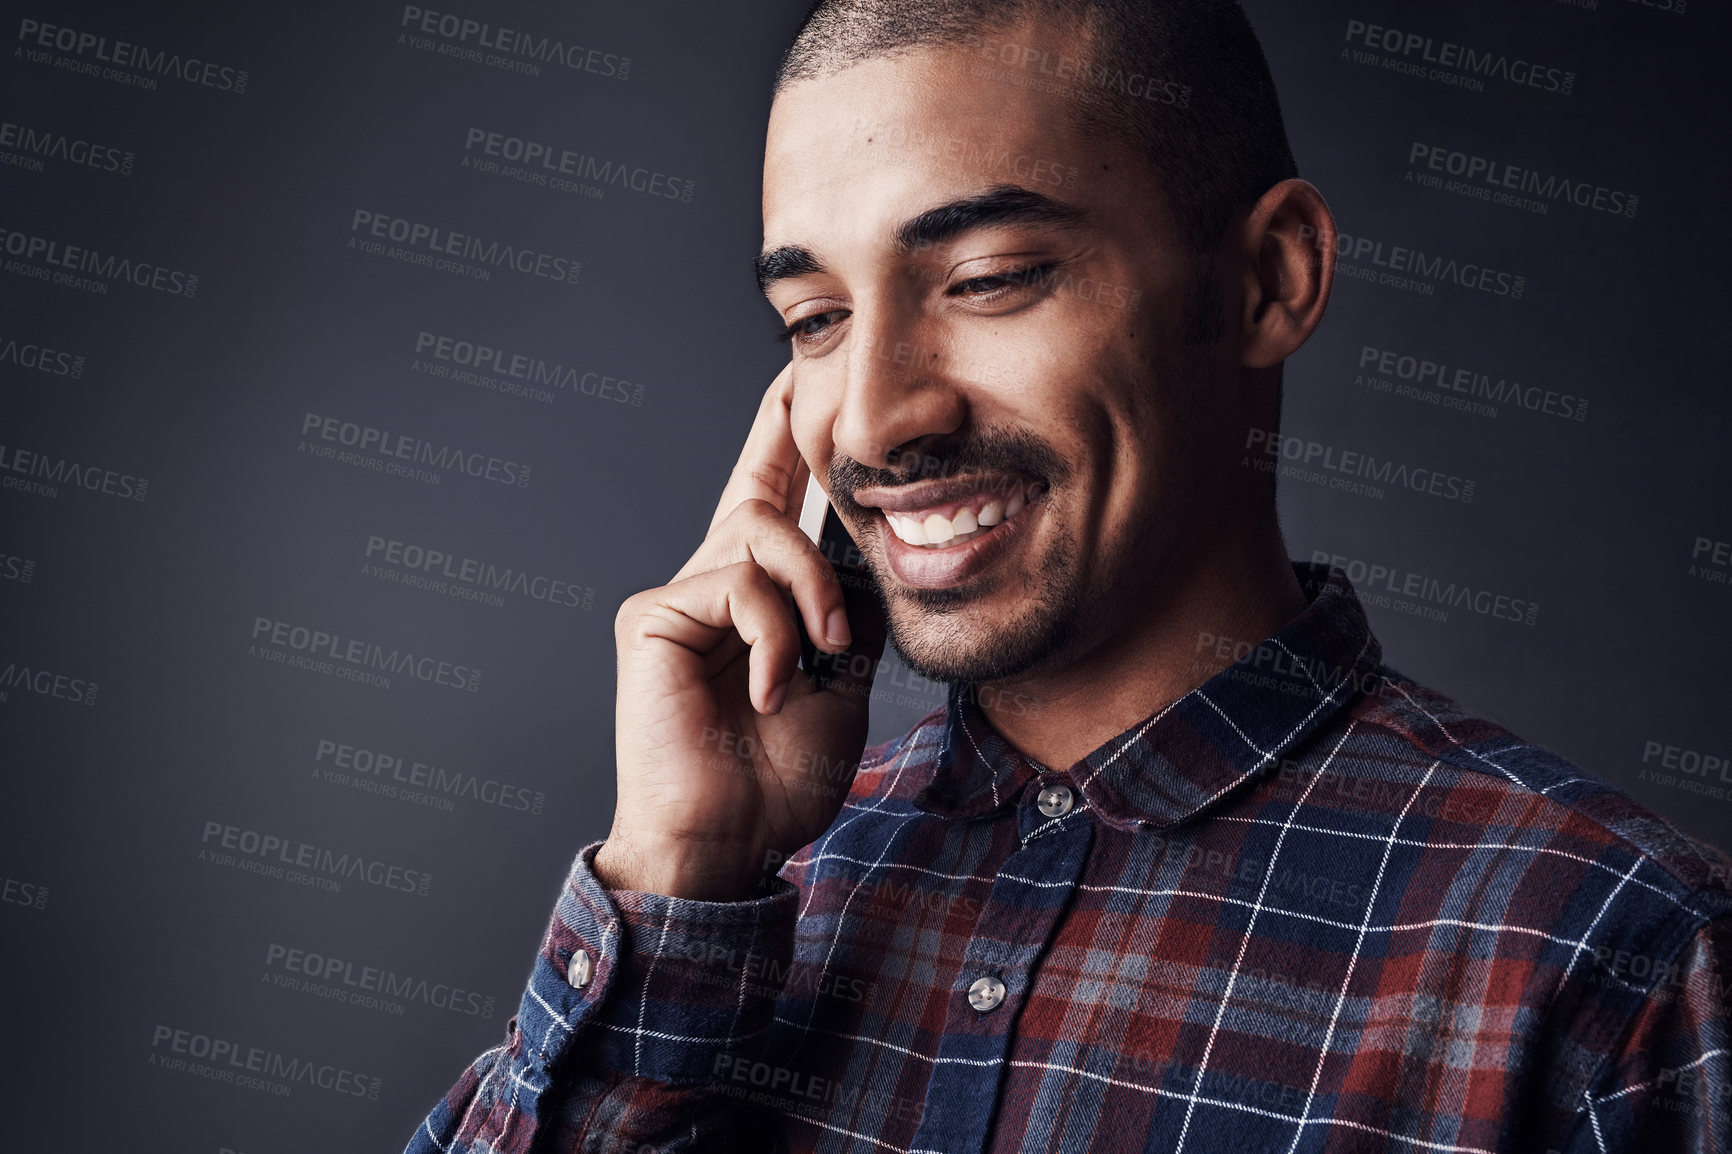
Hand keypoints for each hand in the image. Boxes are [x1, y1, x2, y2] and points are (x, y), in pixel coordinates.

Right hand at [596, 366, 885, 900]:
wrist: (728, 840)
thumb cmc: (777, 775)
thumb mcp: (840, 680)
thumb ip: (847, 613)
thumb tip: (869, 553)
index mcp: (753, 602)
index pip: (772, 505)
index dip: (783, 441)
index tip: (798, 381)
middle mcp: (710, 586)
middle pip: (760, 492)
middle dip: (787, 438)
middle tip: (801, 382)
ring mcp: (677, 597)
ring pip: (761, 535)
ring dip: (811, 589)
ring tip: (823, 650)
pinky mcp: (652, 615)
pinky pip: (735, 585)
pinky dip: (773, 635)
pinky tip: (772, 689)